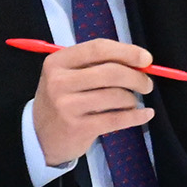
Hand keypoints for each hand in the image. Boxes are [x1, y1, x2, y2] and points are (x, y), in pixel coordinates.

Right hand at [26, 37, 158, 168]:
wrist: (39, 137)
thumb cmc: (64, 99)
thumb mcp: (70, 76)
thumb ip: (99, 64)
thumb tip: (142, 61)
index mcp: (58, 62)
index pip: (99, 48)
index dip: (127, 52)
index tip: (147, 59)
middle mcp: (59, 82)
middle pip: (111, 72)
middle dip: (137, 77)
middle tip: (147, 84)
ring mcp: (66, 106)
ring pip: (116, 96)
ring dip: (132, 99)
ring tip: (132, 102)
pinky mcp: (77, 128)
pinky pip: (117, 119)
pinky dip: (137, 116)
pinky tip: (145, 114)